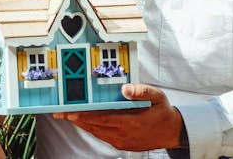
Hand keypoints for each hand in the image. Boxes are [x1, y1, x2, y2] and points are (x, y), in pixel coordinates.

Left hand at [53, 84, 182, 150]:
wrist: (172, 132)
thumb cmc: (163, 112)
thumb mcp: (158, 96)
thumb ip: (142, 91)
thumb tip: (125, 89)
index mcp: (132, 122)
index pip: (103, 118)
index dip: (85, 116)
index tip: (71, 112)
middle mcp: (125, 134)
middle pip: (95, 126)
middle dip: (76, 119)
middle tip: (59, 113)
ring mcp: (122, 141)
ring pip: (97, 132)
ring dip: (81, 124)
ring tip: (66, 116)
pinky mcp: (122, 144)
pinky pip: (102, 136)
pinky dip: (91, 129)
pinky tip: (83, 122)